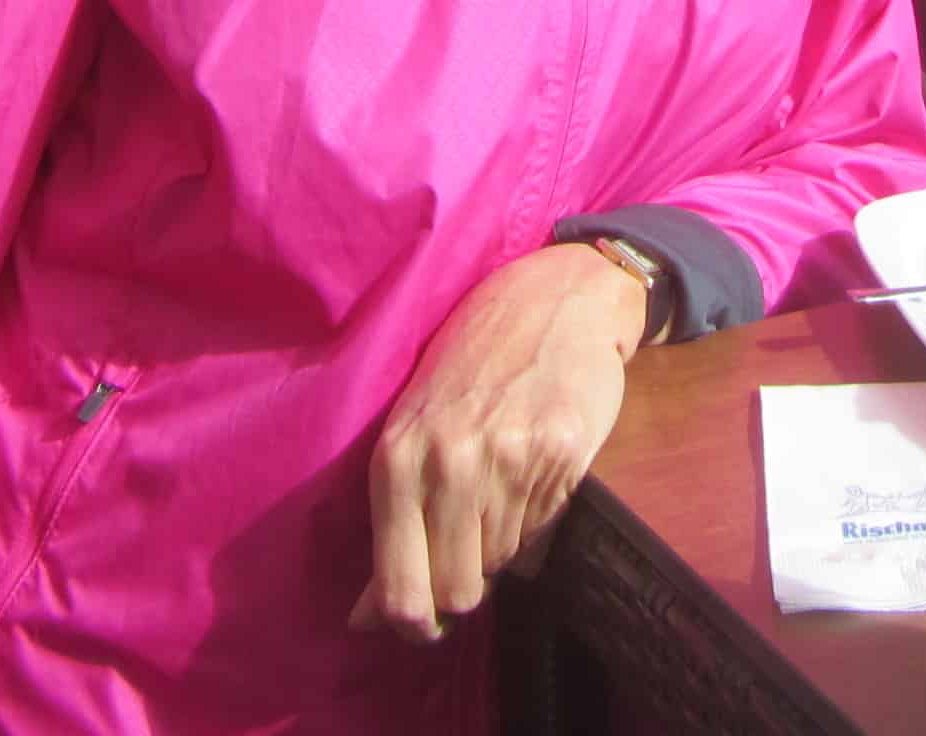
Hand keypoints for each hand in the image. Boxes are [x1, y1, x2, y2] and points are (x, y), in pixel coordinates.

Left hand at [351, 245, 645, 643]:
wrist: (554, 300)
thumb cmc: (470, 367)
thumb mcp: (411, 434)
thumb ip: (390, 527)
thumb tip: (362, 622)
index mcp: (397, 460)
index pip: (400, 591)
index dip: (413, 623)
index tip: (424, 623)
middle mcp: (450, 463)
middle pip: (457, 592)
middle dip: (464, 584)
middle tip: (469, 545)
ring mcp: (509, 459)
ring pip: (503, 565)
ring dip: (502, 545)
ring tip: (501, 487)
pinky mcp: (562, 456)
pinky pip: (544, 535)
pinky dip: (537, 522)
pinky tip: (532, 474)